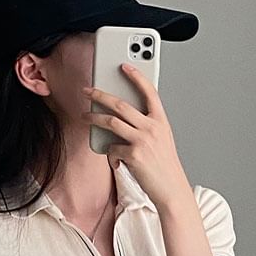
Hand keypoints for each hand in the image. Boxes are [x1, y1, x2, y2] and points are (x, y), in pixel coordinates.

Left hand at [80, 63, 190, 210]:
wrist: (171, 189)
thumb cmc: (164, 166)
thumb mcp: (162, 140)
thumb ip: (146, 126)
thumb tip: (121, 119)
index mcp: (161, 121)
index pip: (149, 92)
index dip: (136, 76)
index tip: (124, 66)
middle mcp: (152, 127)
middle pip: (121, 104)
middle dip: (100, 95)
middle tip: (88, 91)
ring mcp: (142, 140)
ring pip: (111, 122)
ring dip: (94, 118)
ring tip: (84, 117)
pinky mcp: (133, 155)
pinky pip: (112, 149)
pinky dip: (110, 155)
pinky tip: (115, 162)